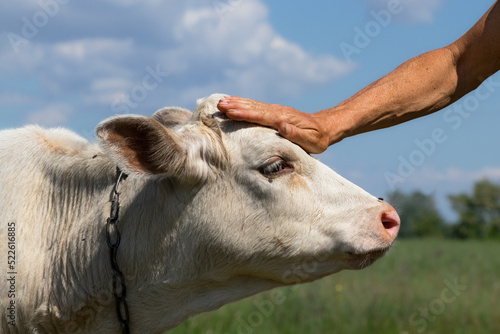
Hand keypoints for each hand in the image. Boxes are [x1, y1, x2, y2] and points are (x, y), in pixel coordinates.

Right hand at [217, 96, 331, 153]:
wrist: (326, 126)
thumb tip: (282, 126)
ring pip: (253, 106)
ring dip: (237, 103)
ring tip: (221, 102)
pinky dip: (244, 103)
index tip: (230, 112)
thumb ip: (296, 134)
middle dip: (236, 106)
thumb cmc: (319, 138)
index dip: (245, 114)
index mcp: (284, 119)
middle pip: (254, 108)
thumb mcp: (312, 141)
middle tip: (219, 104)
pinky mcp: (274, 112)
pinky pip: (256, 107)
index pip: (261, 116)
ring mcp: (276, 111)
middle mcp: (278, 112)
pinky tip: (234, 102)